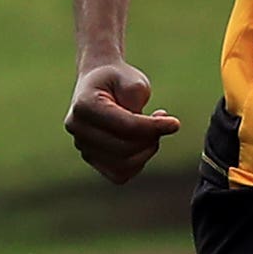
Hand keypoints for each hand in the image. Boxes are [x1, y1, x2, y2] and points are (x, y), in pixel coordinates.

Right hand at [66, 58, 185, 185]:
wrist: (100, 81)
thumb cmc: (118, 79)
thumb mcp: (134, 82)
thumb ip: (140, 105)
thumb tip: (154, 132)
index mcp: (84, 105)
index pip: (126, 126)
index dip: (154, 127)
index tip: (175, 123)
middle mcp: (77, 128)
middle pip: (124, 149)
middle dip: (151, 139)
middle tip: (164, 123)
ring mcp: (81, 146)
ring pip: (122, 166)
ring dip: (146, 152)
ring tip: (153, 131)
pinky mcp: (91, 158)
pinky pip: (119, 174)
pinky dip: (137, 162)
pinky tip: (142, 143)